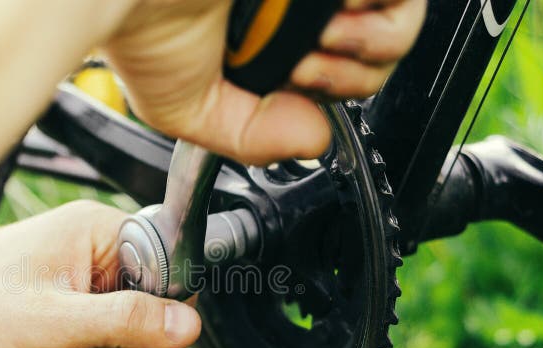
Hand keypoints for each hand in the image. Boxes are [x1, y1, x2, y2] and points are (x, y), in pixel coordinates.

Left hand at [0, 201, 201, 347]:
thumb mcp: (58, 321)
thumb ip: (127, 322)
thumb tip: (187, 324)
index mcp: (94, 231)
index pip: (163, 267)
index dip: (152, 309)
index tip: (122, 333)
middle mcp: (85, 250)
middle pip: (139, 310)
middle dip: (102, 345)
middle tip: (64, 347)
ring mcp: (69, 280)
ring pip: (110, 334)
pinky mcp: (55, 307)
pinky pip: (84, 344)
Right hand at [104, 0, 425, 164]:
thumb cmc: (140, 29)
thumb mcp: (191, 112)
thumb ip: (251, 135)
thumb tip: (317, 140)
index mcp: (273, 39)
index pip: (343, 68)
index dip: (338, 88)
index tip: (299, 87)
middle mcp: (298, 5)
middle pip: (383, 48)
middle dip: (355, 75)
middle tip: (306, 68)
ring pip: (401, 16)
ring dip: (372, 44)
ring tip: (323, 42)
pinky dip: (381, 9)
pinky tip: (338, 17)